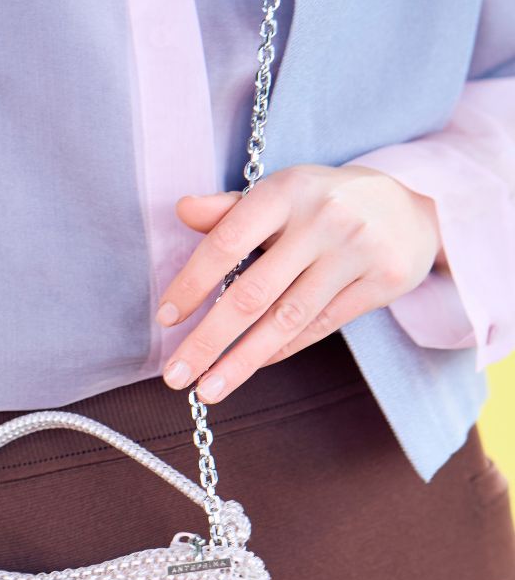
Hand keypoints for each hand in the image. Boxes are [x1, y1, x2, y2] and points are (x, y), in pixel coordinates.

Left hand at [156, 163, 446, 401]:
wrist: (413, 209)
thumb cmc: (324, 204)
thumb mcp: (281, 194)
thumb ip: (230, 209)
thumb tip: (182, 209)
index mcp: (287, 190)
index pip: (227, 242)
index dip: (192, 283)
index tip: (165, 319)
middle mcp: (323, 218)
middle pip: (253, 293)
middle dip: (208, 340)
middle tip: (175, 375)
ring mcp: (356, 250)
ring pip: (286, 320)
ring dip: (241, 362)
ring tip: (207, 390)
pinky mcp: (382, 281)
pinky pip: (319, 327)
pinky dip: (280, 350)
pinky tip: (251, 367)